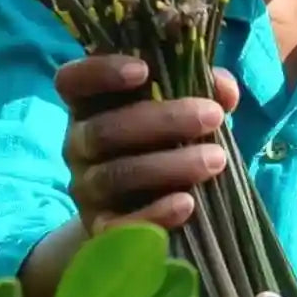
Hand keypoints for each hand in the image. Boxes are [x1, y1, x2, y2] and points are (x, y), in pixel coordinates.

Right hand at [57, 54, 239, 231]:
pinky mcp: (99, 226)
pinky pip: (118, 225)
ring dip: (169, 165)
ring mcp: (86, 186)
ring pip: (116, 175)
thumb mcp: (178, 111)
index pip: (72, 81)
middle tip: (212, 116)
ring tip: (216, 159)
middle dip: (164, 120)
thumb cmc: (162, 143)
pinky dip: (153, 214)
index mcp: (90, 106)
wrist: (141, 209)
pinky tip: (187, 203)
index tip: (144, 70)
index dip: (100, 72)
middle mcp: (79, 143)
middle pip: (105, 130)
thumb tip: (224, 88)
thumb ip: (200, 91)